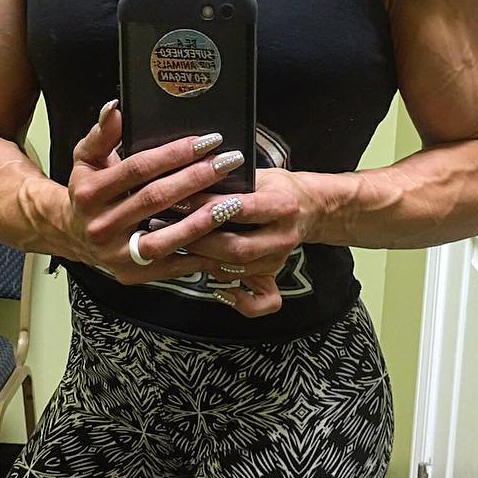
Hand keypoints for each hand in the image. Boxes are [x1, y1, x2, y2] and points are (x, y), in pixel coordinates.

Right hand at [65, 100, 244, 284]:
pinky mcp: (134, 274)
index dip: (174, 153)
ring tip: (234, 202)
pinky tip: (225, 237)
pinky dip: (200, 253)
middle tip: (229, 162)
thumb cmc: (87, 191)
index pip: (138, 168)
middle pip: (155, 199)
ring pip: (165, 238)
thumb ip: (102, 134)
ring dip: (202, 220)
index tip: (208, 141)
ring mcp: (116, 254)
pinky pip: (173, 265)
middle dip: (196, 178)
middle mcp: (101, 225)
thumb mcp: (86, 160)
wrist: (70, 234)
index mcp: (90, 193)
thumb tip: (117, 108)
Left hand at [139, 168, 326, 317]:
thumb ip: (227, 183)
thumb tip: (182, 188)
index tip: (179, 201)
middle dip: (199, 241)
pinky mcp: (276, 275)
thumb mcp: (257, 175)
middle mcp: (284, 236)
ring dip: (204, 262)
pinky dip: (240, 301)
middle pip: (236, 247)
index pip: (242, 209)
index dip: (208, 207)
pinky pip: (264, 301)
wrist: (308, 206)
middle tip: (169, 231)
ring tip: (176, 250)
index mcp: (282, 205)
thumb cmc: (274, 186)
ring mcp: (280, 259)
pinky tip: (219, 291)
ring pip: (238, 270)